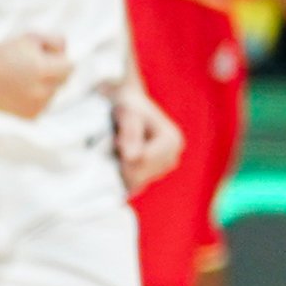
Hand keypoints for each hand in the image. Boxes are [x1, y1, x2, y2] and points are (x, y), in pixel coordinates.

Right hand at [0, 29, 74, 121]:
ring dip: (44, 86)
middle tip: (31, 66)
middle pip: (63, 81)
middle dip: (53, 73)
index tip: (47, 57)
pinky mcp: (31, 116)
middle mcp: (43, 91)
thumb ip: (57, 41)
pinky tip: (18, 91)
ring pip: (52, 94)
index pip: (71, 67)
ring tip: (20, 79)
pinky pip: (43, 105)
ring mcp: (38, 106)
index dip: (59, 60)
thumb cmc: (6, 52)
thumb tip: (69, 53)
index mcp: (45, 71)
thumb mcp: (32, 37)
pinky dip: (35, 98)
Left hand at [113, 80, 187, 194]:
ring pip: (136, 182)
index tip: (113, 140)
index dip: (122, 155)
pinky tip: (119, 157)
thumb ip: (130, 133)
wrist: (127, 103)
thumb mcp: (126, 113)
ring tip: (117, 148)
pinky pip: (134, 183)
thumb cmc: (126, 104)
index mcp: (171, 141)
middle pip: (141, 176)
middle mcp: (172, 157)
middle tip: (113, 144)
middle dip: (122, 164)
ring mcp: (163, 167)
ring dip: (120, 168)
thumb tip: (132, 158)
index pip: (143, 162)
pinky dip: (122, 173)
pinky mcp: (153, 174)